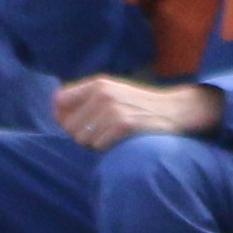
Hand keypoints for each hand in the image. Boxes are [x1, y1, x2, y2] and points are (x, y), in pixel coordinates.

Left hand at [52, 75, 219, 151]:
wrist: (175, 110)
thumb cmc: (140, 106)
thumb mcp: (113, 92)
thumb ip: (86, 99)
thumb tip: (57, 114)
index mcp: (97, 84)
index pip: (59, 101)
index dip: (63, 117)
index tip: (77, 124)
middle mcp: (102, 93)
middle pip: (70, 126)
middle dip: (82, 135)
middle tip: (102, 133)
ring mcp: (113, 109)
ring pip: (83, 139)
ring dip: (95, 143)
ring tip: (113, 136)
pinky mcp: (123, 124)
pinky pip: (99, 146)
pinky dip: (107, 148)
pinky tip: (121, 140)